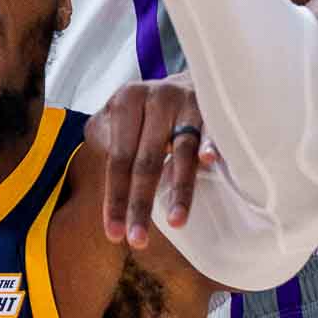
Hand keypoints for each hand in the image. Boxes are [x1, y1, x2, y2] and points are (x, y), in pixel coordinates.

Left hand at [92, 75, 217, 248]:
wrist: (189, 77)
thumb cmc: (147, 109)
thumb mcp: (118, 116)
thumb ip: (106, 141)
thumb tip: (104, 175)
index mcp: (125, 102)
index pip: (117, 160)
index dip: (115, 199)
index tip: (115, 234)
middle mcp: (154, 99)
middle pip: (145, 161)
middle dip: (140, 204)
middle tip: (137, 240)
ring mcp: (186, 102)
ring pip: (181, 151)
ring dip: (179, 189)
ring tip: (175, 222)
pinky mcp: (213, 105)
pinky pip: (214, 130)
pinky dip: (211, 144)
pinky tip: (207, 161)